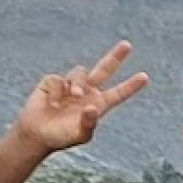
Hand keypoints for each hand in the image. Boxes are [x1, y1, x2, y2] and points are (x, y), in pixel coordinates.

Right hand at [13, 41, 149, 153]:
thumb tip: (92, 107)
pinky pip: (59, 80)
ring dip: (79, 83)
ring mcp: (70, 85)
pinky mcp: (54, 82)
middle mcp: (87, 92)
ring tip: (75, 96)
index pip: (118, 93)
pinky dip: (58, 92)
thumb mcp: (80, 135)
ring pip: (81, 72)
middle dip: (115, 57)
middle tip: (127, 45)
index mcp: (99, 104)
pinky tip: (53, 104)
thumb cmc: (61, 137)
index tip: (145, 77)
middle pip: (104, 69)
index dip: (130, 86)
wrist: (37, 134)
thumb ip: (89, 123)